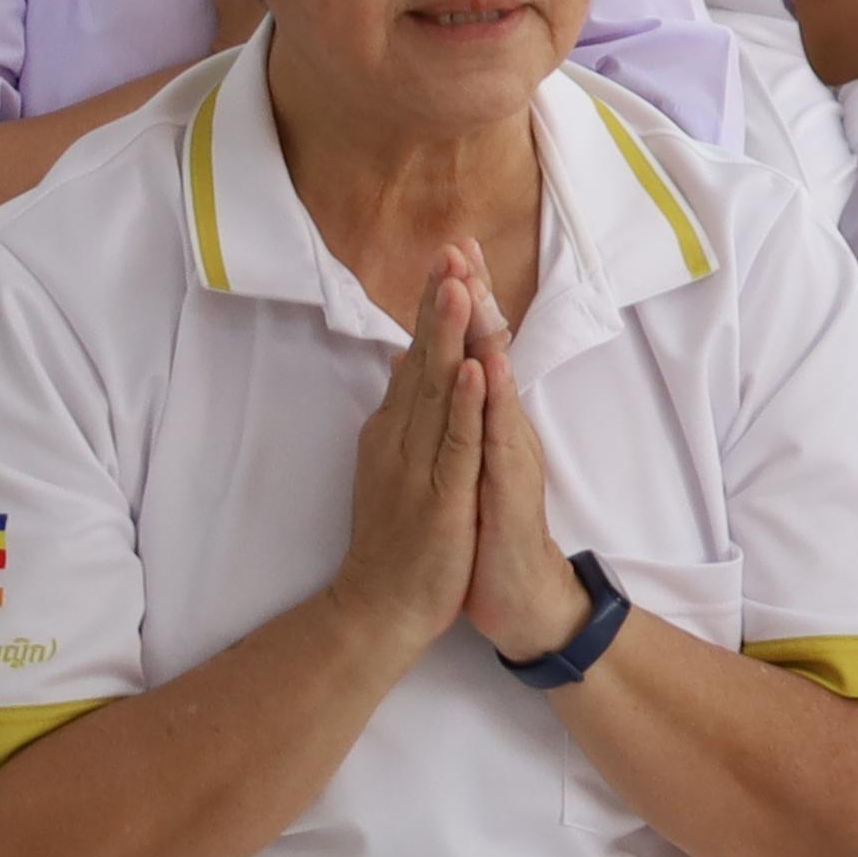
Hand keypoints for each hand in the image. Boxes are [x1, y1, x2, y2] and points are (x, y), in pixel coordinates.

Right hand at [335, 253, 492, 651]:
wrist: (381, 607)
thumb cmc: (396, 536)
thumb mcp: (394, 463)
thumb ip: (400, 415)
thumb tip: (401, 365)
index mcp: (393, 429)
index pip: (417, 356)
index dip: (432, 307)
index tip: (448, 256)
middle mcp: (400, 438)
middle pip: (424, 360)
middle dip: (439, 304)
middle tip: (451, 249)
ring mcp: (418, 466)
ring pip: (438, 392)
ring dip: (449, 338)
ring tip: (460, 287)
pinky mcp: (442, 496)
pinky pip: (457, 444)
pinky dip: (467, 405)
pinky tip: (476, 370)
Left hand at [456, 261, 589, 658]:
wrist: (517, 595)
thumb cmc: (485, 530)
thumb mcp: (465, 464)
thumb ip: (455, 415)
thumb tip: (431, 367)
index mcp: (484, 420)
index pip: (471, 349)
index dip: (462, 300)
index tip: (450, 250)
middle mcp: (500, 427)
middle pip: (486, 351)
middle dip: (473, 296)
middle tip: (462, 244)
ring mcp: (507, 454)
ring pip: (494, 383)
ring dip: (483, 330)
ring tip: (472, 284)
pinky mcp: (508, 487)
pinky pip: (497, 436)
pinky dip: (493, 399)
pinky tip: (490, 364)